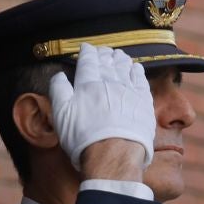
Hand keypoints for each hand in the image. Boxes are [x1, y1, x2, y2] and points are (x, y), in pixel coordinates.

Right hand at [48, 43, 154, 175]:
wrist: (115, 156)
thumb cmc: (84, 138)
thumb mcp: (61, 115)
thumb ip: (58, 90)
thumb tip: (59, 75)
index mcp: (88, 84)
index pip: (88, 61)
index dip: (87, 52)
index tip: (86, 48)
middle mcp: (110, 83)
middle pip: (107, 62)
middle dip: (104, 54)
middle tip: (103, 51)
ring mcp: (129, 92)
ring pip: (125, 68)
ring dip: (121, 59)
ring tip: (119, 55)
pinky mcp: (144, 103)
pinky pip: (141, 80)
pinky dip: (137, 71)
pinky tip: (136, 68)